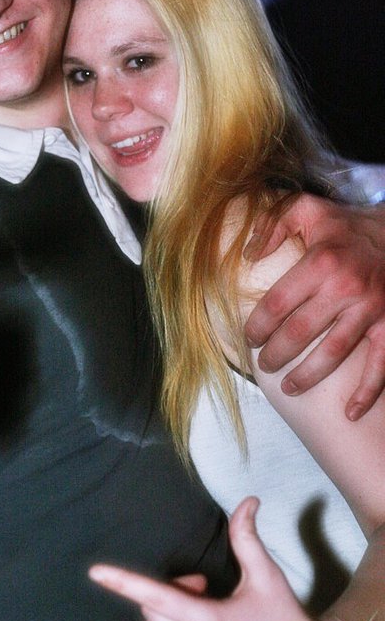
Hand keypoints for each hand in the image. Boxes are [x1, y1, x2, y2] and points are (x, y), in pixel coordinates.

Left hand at [90, 498, 334, 620]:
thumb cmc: (285, 620)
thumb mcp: (267, 576)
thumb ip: (248, 538)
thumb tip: (247, 502)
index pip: (154, 596)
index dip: (122, 581)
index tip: (96, 572)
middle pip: (153, 610)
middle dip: (169, 590)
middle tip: (201, 585)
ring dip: (166, 615)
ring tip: (201, 609)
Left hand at [243, 195, 384, 419]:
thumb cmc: (343, 225)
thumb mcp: (305, 209)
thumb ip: (271, 225)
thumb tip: (248, 256)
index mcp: (321, 262)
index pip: (277, 304)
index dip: (258, 326)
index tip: (249, 338)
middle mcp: (346, 289)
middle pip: (300, 333)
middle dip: (276, 355)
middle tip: (263, 365)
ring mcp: (371, 310)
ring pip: (334, 353)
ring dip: (308, 376)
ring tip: (288, 387)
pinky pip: (380, 365)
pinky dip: (367, 392)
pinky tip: (350, 411)